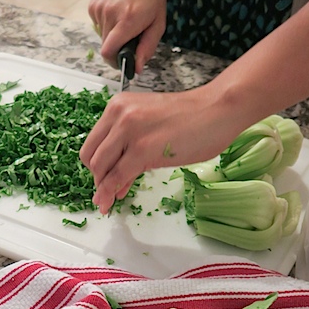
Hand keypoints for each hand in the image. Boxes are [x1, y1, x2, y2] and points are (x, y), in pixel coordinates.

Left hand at [80, 85, 245, 214]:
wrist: (217, 109)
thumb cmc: (192, 118)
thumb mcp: (151, 127)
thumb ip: (131, 147)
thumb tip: (116, 179)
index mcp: (118, 106)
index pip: (93, 143)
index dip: (95, 167)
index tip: (102, 181)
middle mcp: (119, 114)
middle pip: (91, 157)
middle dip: (97, 179)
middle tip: (107, 193)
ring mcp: (129, 130)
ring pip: (100, 168)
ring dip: (102, 189)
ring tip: (108, 202)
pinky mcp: (142, 149)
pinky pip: (116, 177)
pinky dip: (110, 193)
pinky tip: (112, 202)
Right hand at [89, 0, 166, 73]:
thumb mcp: (158, 23)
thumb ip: (147, 48)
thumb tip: (137, 68)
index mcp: (127, 21)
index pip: (108, 53)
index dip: (114, 62)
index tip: (122, 61)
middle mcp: (110, 14)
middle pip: (105, 47)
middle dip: (116, 48)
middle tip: (129, 38)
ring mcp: (100, 8)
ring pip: (102, 36)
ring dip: (112, 35)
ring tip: (124, 21)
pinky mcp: (94, 4)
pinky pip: (98, 24)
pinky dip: (107, 24)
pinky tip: (117, 12)